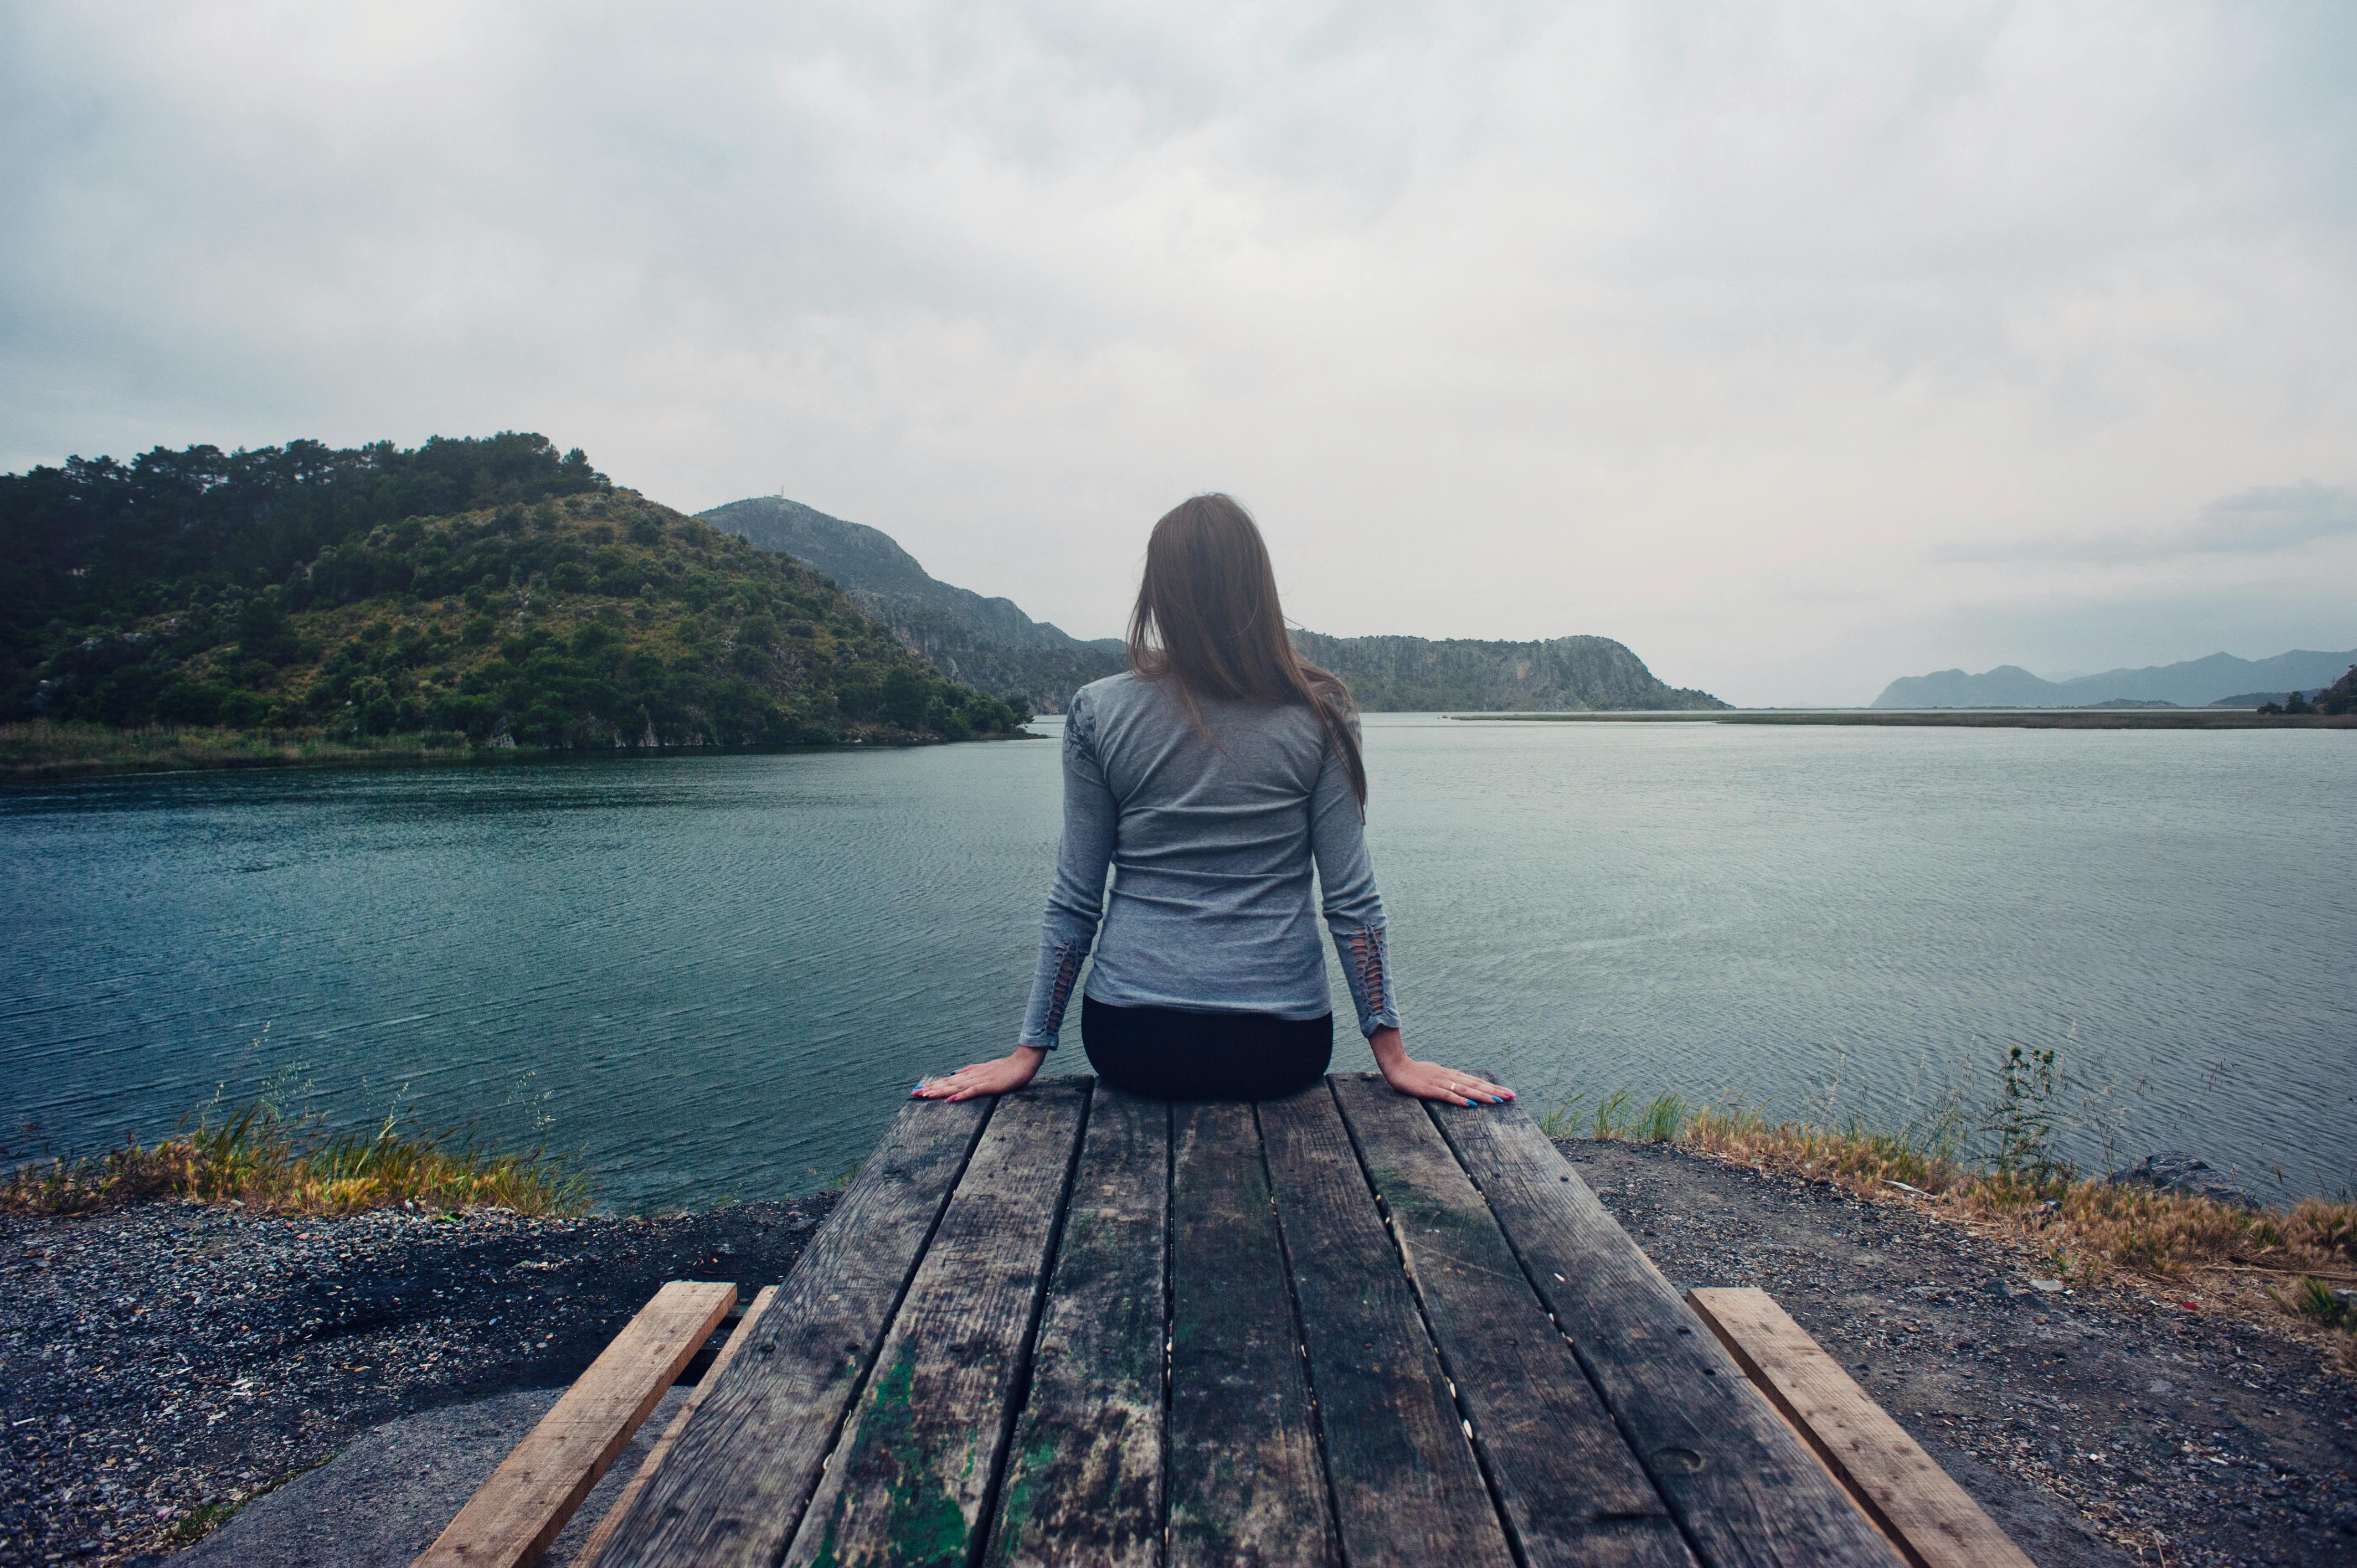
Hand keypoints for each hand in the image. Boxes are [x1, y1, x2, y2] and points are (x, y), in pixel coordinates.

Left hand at [912, 1046, 1046, 1102]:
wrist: (1023, 1062)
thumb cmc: (1006, 1067)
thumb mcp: (985, 1068)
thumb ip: (970, 1070)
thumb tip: (954, 1072)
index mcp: (971, 1073)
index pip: (948, 1080)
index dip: (933, 1085)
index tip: (919, 1089)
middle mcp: (972, 1076)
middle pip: (947, 1083)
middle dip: (930, 1089)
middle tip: (914, 1093)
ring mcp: (980, 1080)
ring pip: (955, 1087)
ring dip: (940, 1091)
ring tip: (925, 1095)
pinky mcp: (989, 1085)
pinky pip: (972, 1091)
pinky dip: (960, 1095)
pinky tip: (950, 1100)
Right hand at [1369, 1026, 1512, 1106]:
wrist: (1397, 1066)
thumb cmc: (1415, 1073)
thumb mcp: (1436, 1076)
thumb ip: (1449, 1081)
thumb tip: (1462, 1087)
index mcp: (1452, 1075)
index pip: (1477, 1081)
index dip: (1493, 1087)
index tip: (1508, 1092)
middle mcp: (1450, 1077)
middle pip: (1476, 1084)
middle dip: (1495, 1091)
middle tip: (1512, 1096)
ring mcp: (1441, 1083)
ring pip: (1466, 1089)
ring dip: (1483, 1095)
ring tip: (1498, 1100)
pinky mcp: (1431, 1089)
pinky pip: (1448, 1095)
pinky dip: (1460, 1100)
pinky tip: (1471, 1104)